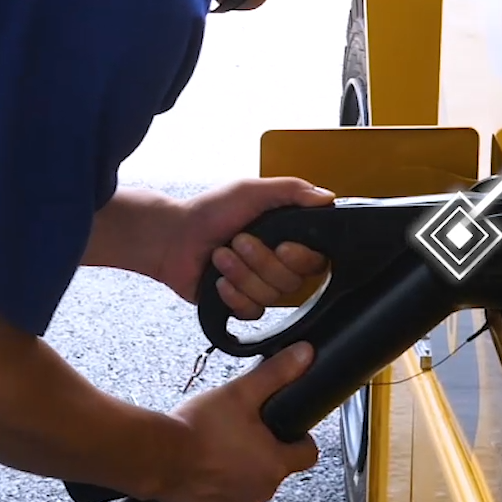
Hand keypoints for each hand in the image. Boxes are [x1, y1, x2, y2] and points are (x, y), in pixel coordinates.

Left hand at [154, 178, 333, 318]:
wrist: (172, 238)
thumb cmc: (209, 211)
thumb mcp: (251, 191)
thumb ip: (292, 190)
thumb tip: (328, 197)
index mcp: (286, 236)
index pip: (314, 260)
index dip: (299, 257)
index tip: (281, 243)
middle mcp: (277, 263)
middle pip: (293, 281)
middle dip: (261, 261)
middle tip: (239, 241)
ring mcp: (259, 285)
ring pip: (271, 297)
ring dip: (242, 274)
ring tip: (221, 255)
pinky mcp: (241, 304)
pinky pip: (252, 312)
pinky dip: (233, 295)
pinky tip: (218, 280)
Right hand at [158, 342, 319, 501]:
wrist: (159, 456)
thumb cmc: (198, 430)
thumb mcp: (241, 392)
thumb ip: (276, 374)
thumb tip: (302, 356)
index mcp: (275, 463)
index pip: (307, 453)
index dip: (299, 438)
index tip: (287, 430)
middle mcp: (262, 490)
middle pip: (275, 468)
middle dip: (262, 451)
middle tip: (239, 432)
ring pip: (250, 486)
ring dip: (240, 471)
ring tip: (217, 449)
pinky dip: (218, 490)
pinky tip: (204, 471)